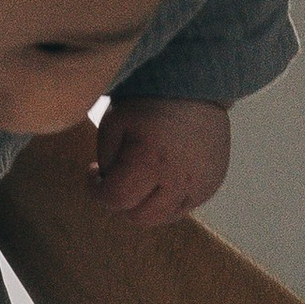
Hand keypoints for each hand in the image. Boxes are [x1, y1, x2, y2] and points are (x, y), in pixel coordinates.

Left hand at [92, 94, 230, 224]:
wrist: (195, 85)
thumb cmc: (148, 102)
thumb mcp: (115, 123)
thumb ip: (106, 161)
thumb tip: (109, 186)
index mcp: (152, 159)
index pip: (116, 199)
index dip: (96, 190)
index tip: (93, 173)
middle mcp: (180, 177)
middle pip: (139, 217)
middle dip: (121, 200)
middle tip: (117, 176)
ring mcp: (200, 184)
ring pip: (162, 218)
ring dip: (144, 204)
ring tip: (139, 177)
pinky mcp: (211, 185)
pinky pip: (182, 208)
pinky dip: (167, 200)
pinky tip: (161, 175)